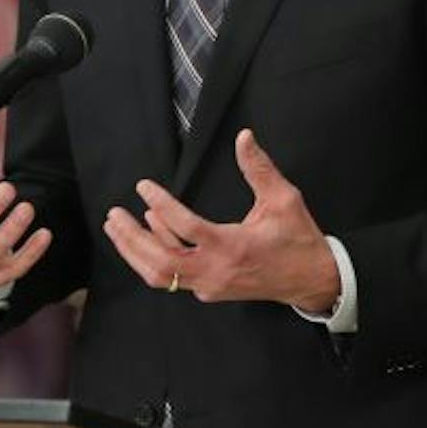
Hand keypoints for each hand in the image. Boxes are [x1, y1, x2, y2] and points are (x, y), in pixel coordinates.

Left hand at [103, 129, 339, 310]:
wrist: (312, 280)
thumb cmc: (298, 238)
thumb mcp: (284, 199)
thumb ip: (259, 169)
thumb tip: (244, 137)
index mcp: (234, 246)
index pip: (186, 228)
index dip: (161, 205)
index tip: (143, 186)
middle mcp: (216, 271)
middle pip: (160, 261)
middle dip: (132, 239)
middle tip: (114, 215)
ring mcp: (211, 285)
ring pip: (161, 275)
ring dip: (135, 251)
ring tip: (118, 226)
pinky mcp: (210, 290)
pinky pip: (174, 276)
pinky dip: (156, 256)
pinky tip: (149, 232)